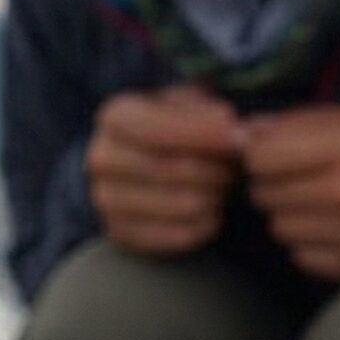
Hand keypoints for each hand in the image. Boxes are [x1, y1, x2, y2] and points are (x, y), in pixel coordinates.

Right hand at [86, 85, 242, 255]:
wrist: (145, 162)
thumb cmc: (176, 126)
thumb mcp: (189, 104)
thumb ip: (207, 112)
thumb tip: (230, 129)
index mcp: (115, 117)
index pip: (155, 130)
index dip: (200, 135)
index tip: (237, 138)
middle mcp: (102, 159)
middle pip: (172, 170)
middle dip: (217, 168)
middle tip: (234, 165)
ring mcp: (106, 200)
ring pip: (184, 205)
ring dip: (216, 195)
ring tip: (223, 184)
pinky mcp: (121, 233)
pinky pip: (182, 235)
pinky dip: (209, 223)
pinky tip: (212, 208)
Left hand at [242, 105, 339, 278]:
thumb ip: (300, 123)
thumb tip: (243, 132)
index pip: (261, 157)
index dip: (261, 154)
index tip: (274, 154)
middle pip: (265, 195)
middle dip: (274, 184)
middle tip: (299, 179)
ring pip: (279, 228)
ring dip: (290, 215)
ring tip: (317, 203)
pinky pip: (302, 257)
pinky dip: (309, 243)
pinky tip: (332, 228)